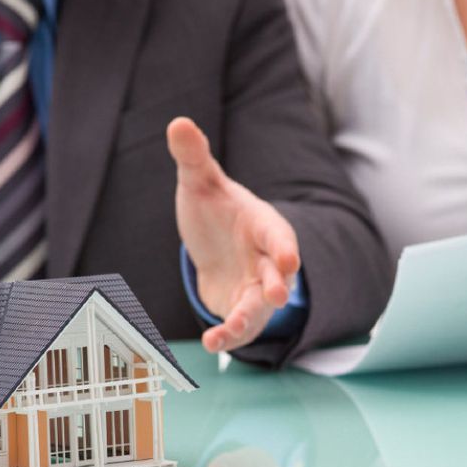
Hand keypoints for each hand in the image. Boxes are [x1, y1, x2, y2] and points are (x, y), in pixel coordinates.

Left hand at [167, 117, 300, 352]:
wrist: (214, 245)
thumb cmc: (215, 211)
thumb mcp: (200, 183)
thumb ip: (193, 156)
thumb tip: (178, 123)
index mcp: (262, 225)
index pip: (278, 234)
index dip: (284, 246)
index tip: (289, 260)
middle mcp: (264, 260)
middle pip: (276, 275)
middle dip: (277, 285)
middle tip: (278, 294)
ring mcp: (255, 289)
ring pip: (259, 308)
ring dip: (248, 319)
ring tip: (231, 331)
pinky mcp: (241, 311)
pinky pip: (239, 327)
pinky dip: (227, 337)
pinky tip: (211, 343)